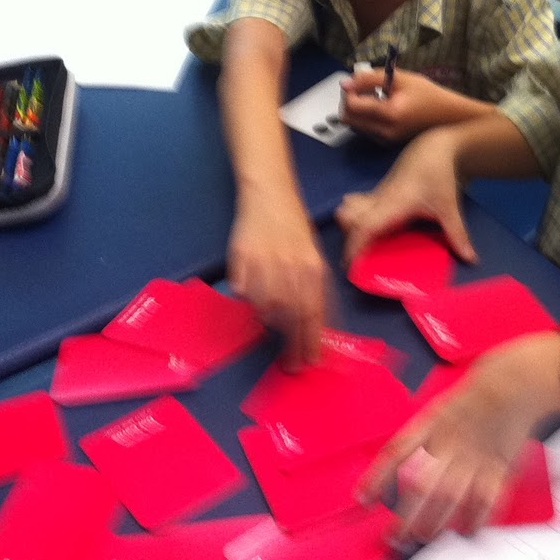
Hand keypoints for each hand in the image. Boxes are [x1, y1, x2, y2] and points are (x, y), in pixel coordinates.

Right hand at [229, 192, 327, 367]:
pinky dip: (248, 299)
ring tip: (272, 322)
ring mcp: (264, 262)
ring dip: (269, 319)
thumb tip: (317, 326)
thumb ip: (313, 288)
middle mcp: (289, 267)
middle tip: (291, 363)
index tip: (311, 361)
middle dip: (291, 343)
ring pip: (264, 306)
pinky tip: (252, 297)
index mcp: (312, 267)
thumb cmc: (294, 229)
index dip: (311, 340)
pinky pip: (243, 291)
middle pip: (290, 315)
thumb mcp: (312, 256)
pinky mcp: (241, 258)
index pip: (313, 312)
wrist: (270, 197)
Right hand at [336, 129, 476, 266]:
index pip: (365, 226)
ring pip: (349, 209)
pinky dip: (356, 219)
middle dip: (348, 241)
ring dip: (349, 228)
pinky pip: (357, 206)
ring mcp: (377, 194)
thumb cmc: (439, 174)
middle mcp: (380, 199)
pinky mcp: (378, 192)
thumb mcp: (449, 206)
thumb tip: (471, 259)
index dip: (354, 247)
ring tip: (363, 247)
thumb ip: (458, 233)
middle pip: (348, 218)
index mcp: (394, 203)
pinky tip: (371, 233)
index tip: (351, 267)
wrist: (433, 146)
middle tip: (358, 263)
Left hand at [338, 67, 447, 142]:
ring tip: (371, 98)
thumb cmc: (426, 93)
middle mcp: (385, 131)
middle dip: (349, 102)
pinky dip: (364, 118)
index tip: (358, 82)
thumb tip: (344, 84)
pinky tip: (378, 109)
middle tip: (361, 89)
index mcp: (389, 113)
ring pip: (354, 125)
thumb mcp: (399, 78)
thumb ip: (369, 78)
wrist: (447, 116)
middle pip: (348, 119)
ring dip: (355, 111)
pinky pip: (364, 130)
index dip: (349, 91)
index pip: (352, 106)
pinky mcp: (386, 143)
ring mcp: (385, 140)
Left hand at [357, 334, 559, 542]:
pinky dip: (479, 518)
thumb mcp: (440, 408)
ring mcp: (476, 456)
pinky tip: (469, 530)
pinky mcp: (501, 466)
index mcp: (432, 423)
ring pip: (450, 496)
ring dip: (435, 521)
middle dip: (406, 514)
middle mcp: (451, 442)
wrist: (516, 381)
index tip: (363, 498)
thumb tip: (399, 467)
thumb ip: (423, 437)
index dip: (378, 477)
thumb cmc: (476, 395)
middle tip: (395, 535)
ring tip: (423, 536)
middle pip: (422, 483)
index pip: (397, 451)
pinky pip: (488, 499)